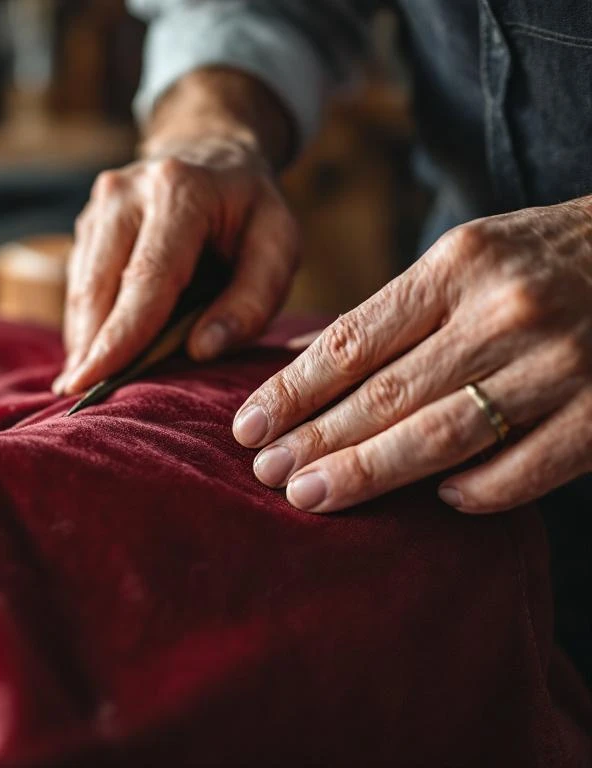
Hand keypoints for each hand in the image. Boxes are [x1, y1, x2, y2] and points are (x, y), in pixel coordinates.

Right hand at [55, 71, 299, 394]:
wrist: (210, 152)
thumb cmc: (249, 210)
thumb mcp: (278, 243)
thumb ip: (253, 299)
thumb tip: (201, 349)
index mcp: (178, 191)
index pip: (145, 278)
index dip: (120, 336)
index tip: (95, 382)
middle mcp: (125, 192)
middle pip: (98, 286)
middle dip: (91, 347)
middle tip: (82, 398)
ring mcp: (97, 207)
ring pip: (80, 289)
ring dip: (84, 340)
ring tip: (86, 384)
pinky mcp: (85, 225)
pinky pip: (78, 285)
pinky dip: (86, 324)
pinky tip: (93, 355)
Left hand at [234, 198, 591, 513]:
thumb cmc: (542, 260)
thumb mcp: (466, 257)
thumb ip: (392, 311)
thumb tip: (303, 359)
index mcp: (459, 266)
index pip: (353, 342)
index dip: (293, 392)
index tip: (247, 426)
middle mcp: (504, 311)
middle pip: (387, 394)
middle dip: (316, 439)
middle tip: (265, 474)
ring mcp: (561, 363)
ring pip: (442, 434)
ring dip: (369, 472)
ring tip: (310, 495)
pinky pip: (527, 468)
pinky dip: (477, 489)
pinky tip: (438, 500)